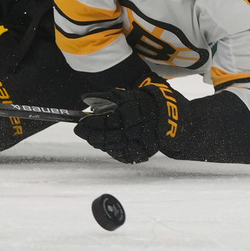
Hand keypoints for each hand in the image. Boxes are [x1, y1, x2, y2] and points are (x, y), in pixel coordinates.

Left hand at [74, 75, 189, 163]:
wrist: (170, 117)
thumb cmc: (144, 104)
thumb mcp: (127, 95)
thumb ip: (106, 97)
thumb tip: (85, 99)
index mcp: (132, 112)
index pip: (106, 120)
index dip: (90, 123)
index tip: (79, 123)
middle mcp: (136, 129)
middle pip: (108, 136)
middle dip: (91, 135)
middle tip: (80, 131)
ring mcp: (140, 143)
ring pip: (114, 147)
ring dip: (99, 143)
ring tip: (90, 138)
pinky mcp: (143, 152)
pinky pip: (123, 154)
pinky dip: (112, 151)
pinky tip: (105, 146)